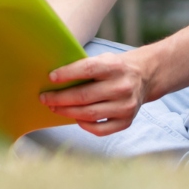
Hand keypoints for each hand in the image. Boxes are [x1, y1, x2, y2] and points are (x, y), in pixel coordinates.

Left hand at [40, 48, 155, 135]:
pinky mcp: (126, 121)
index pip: (87, 69)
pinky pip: (100, 129)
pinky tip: (75, 118)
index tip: (50, 77)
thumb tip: (54, 78)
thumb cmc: (114, 68)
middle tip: (44, 98)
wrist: (144, 77)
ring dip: (67, 112)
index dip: (67, 74)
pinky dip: (84, 125)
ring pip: (90, 114)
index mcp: (115, 67)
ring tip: (54, 108)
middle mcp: (122, 87)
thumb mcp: (103, 59)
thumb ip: (84, 66)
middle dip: (60, 98)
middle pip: (84, 96)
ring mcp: (126, 106)